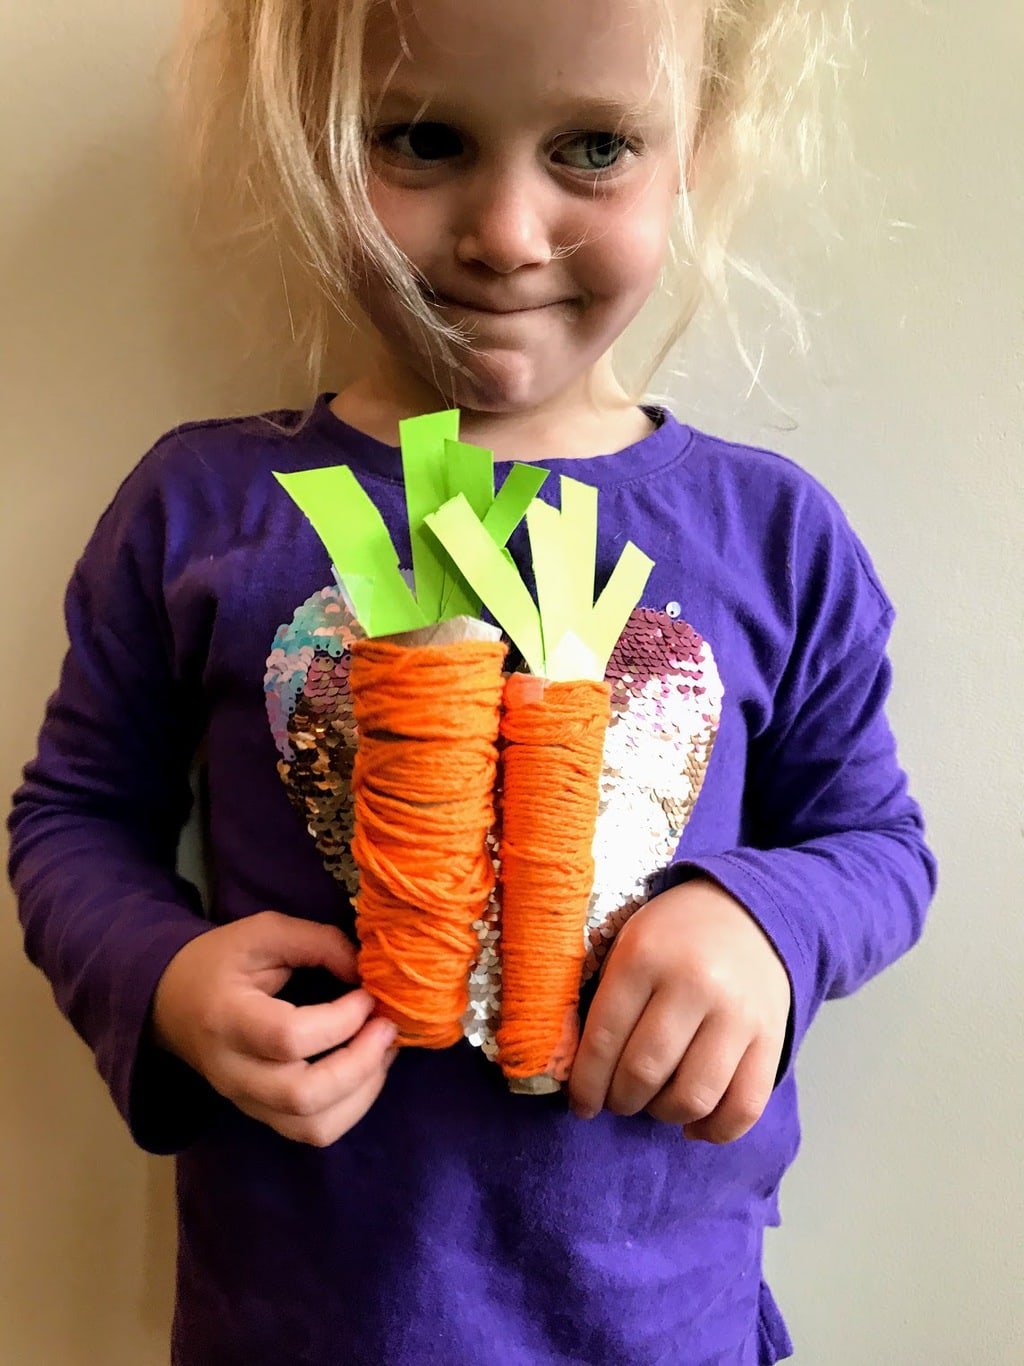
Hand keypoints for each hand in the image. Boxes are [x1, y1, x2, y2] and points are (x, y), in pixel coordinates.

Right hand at [150, 910, 397, 1146]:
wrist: (171, 1003)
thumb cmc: (221, 962)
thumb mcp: (264, 932)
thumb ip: (317, 942)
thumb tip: (364, 971)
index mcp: (226, 1018)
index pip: (287, 1037)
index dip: (340, 1020)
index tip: (367, 993)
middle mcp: (233, 1072)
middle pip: (303, 1097)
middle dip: (361, 1064)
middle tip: (387, 1026)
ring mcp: (246, 1101)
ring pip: (313, 1127)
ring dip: (364, 1092)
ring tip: (384, 1049)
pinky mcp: (263, 1115)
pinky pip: (313, 1131)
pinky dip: (353, 1105)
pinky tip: (368, 1068)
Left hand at [568, 878, 791, 1141]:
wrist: (745, 910)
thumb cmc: (672, 936)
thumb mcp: (626, 945)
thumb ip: (603, 1000)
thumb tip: (578, 1072)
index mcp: (644, 956)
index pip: (603, 1038)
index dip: (586, 1083)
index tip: (581, 1104)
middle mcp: (694, 983)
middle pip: (645, 1071)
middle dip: (621, 1099)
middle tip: (617, 1099)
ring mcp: (738, 1013)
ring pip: (694, 1096)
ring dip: (663, 1114)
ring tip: (654, 1103)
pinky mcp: (771, 1036)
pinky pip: (745, 1105)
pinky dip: (716, 1131)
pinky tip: (693, 1125)